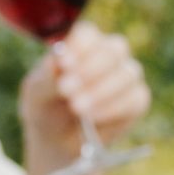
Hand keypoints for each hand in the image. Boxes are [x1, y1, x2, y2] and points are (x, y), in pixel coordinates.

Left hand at [17, 23, 149, 163]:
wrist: (55, 141)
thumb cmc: (45, 107)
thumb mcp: (37, 94)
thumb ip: (47, 77)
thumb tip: (57, 59)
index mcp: (81, 43)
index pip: (88, 34)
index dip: (79, 47)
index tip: (64, 64)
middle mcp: (107, 54)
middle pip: (115, 49)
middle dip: (92, 70)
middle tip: (68, 90)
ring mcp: (125, 76)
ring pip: (128, 73)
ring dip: (102, 91)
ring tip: (77, 108)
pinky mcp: (136, 100)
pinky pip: (136, 99)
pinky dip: (113, 108)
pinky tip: (93, 117)